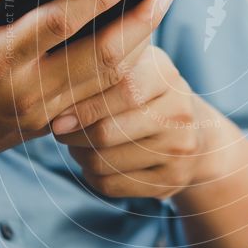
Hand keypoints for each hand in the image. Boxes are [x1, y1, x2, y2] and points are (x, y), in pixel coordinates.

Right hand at [0, 0, 172, 187]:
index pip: (60, 23)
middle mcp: (26, 91)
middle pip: (100, 56)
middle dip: (139, 22)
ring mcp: (42, 114)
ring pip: (107, 82)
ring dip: (139, 47)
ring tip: (155, 13)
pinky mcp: (49, 127)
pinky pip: (98, 100)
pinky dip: (122, 73)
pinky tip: (135, 46)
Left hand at [53, 45, 228, 198]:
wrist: (195, 133)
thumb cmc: (147, 93)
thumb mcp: (135, 66)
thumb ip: (101, 62)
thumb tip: (51, 78)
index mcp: (166, 75)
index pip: (122, 90)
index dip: (83, 106)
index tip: (56, 115)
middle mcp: (179, 113)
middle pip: (107, 132)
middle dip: (73, 135)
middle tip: (59, 130)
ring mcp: (178, 149)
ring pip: (104, 162)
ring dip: (79, 155)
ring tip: (76, 143)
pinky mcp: (170, 180)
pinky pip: (111, 185)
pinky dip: (91, 174)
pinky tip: (93, 161)